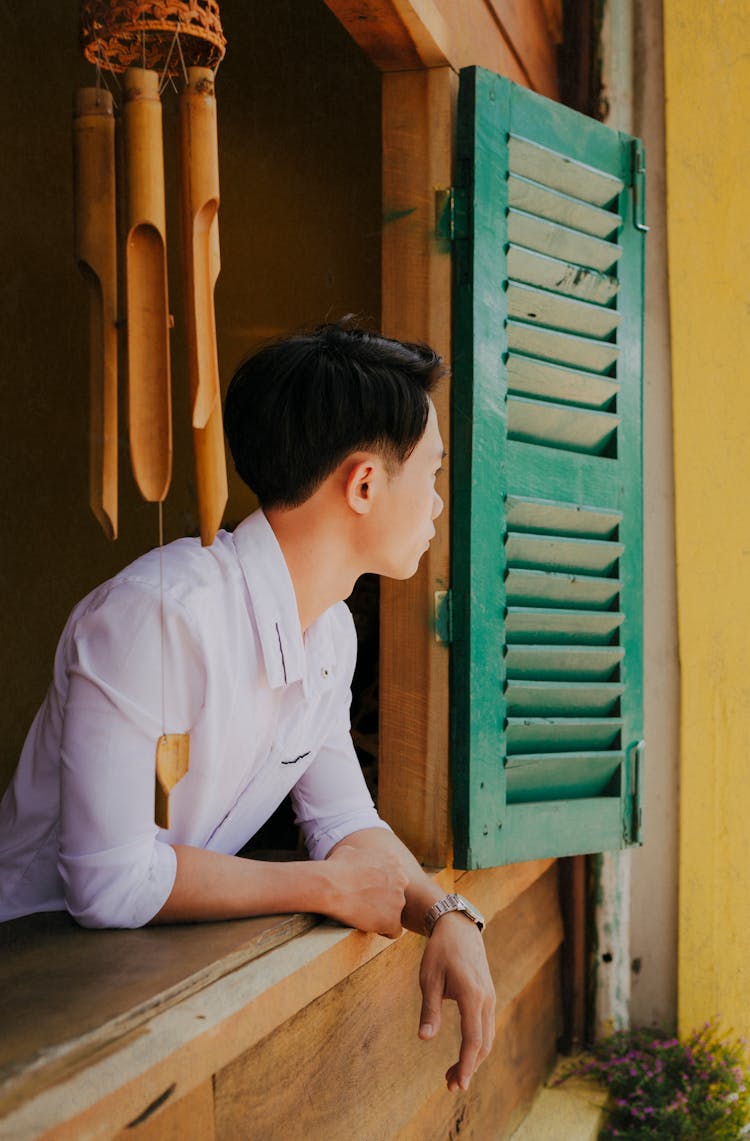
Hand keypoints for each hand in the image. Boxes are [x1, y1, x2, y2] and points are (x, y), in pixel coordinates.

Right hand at [323, 843, 408, 937]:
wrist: (330, 886)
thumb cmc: (335, 868)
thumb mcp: (350, 851)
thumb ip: (361, 856)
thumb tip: (354, 857)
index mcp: (393, 861)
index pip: (395, 877)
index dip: (381, 886)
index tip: (368, 891)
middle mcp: (401, 879)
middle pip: (397, 894)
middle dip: (384, 900)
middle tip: (365, 904)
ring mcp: (399, 900)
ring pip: (395, 913)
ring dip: (382, 916)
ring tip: (362, 916)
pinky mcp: (392, 920)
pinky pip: (394, 931)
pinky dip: (384, 931)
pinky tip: (370, 927)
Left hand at [418, 912, 495, 1091]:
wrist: (458, 928)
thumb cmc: (440, 952)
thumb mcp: (428, 979)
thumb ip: (429, 1010)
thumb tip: (424, 1039)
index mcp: (472, 995)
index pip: (472, 1039)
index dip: (465, 1064)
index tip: (457, 1085)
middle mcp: (486, 999)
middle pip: (483, 1044)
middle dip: (468, 1067)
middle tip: (450, 1086)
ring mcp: (490, 998)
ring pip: (487, 1037)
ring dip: (473, 1059)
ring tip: (452, 1075)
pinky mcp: (488, 996)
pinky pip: (486, 1027)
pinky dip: (477, 1045)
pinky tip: (464, 1053)